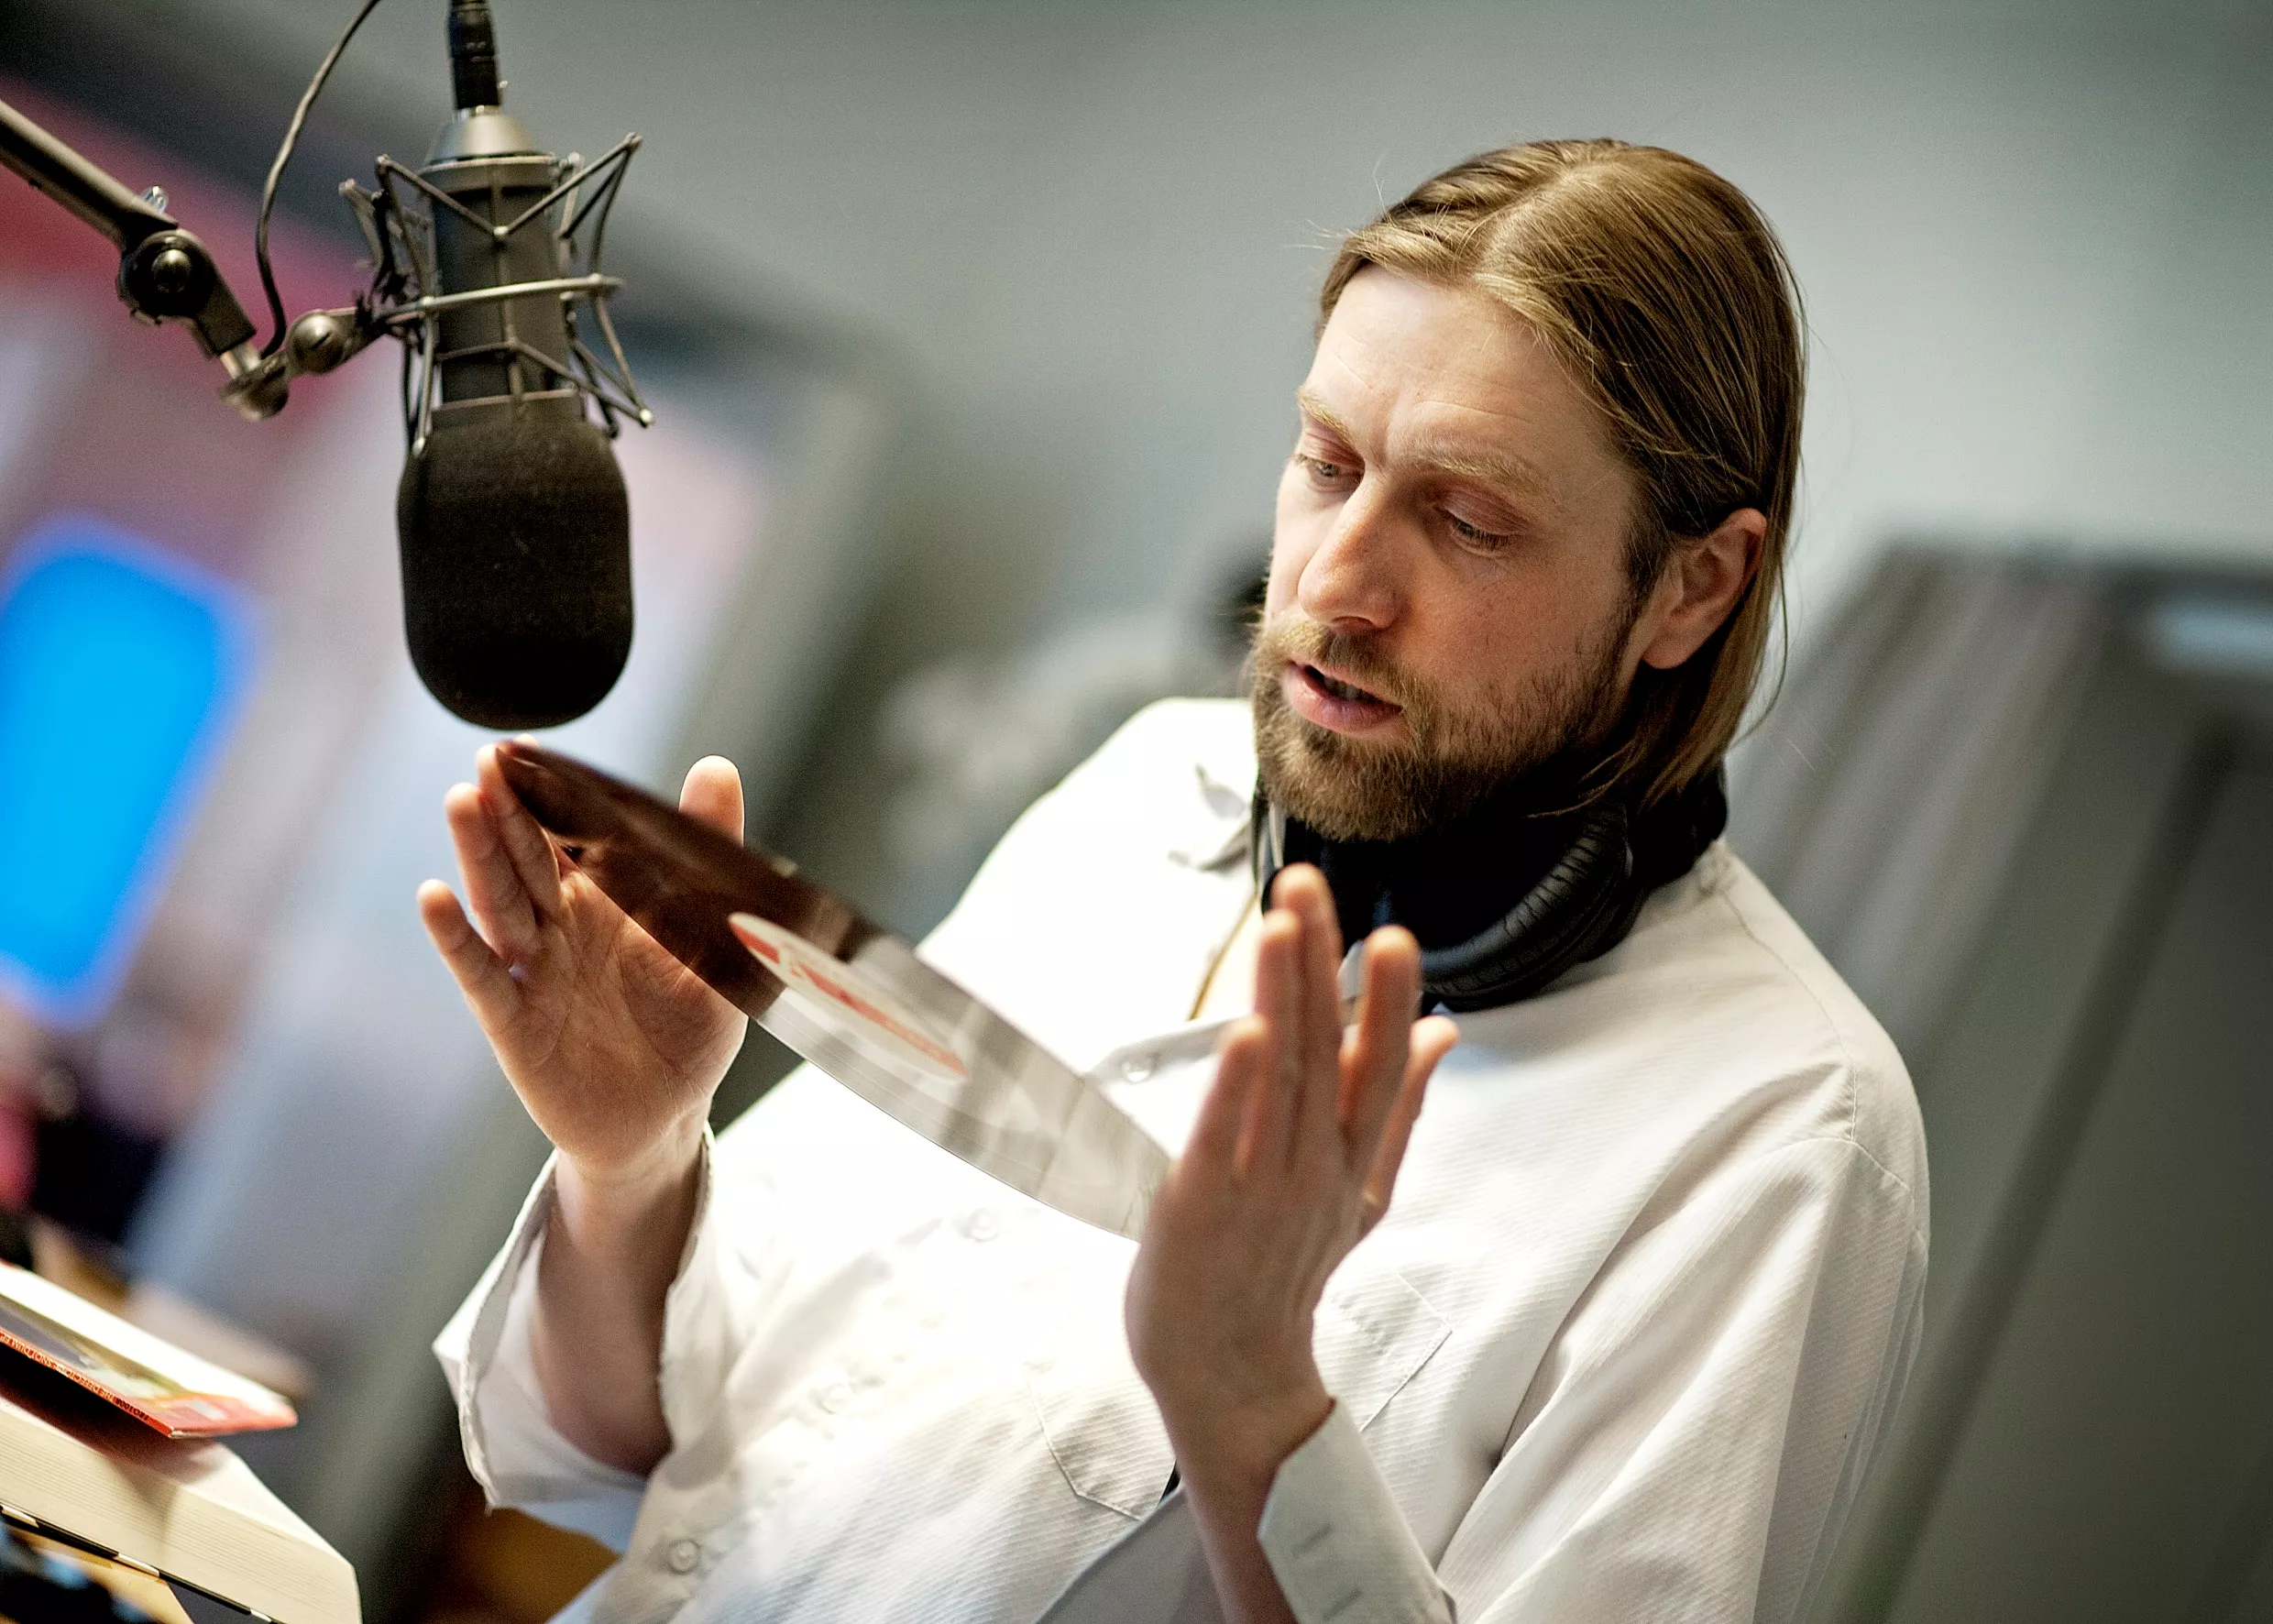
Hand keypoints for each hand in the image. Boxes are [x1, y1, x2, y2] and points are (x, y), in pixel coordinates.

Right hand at [418, 745, 748, 1181]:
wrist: (667, 1116)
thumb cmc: (687, 1025)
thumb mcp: (716, 936)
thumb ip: (708, 854)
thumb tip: (717, 768)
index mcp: (607, 898)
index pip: (572, 832)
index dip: (553, 791)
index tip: (532, 746)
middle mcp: (560, 925)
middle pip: (528, 857)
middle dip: (508, 807)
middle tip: (492, 759)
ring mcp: (533, 970)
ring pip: (500, 902)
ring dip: (479, 854)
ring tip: (462, 802)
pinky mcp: (514, 1022)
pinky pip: (482, 975)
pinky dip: (457, 939)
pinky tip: (434, 898)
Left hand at [1126, 862, 1458, 1492]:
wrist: (1231, 1374)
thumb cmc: (1284, 1271)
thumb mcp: (1362, 1189)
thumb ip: (1401, 1107)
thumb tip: (1446, 1031)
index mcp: (1351, 1155)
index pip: (1380, 1063)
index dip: (1389, 999)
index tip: (1393, 935)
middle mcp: (1314, 1165)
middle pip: (1325, 1051)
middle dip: (1319, 964)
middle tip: (1311, 885)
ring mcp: (1260, 1187)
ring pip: (1279, 1079)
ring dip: (1281, 997)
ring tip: (1282, 925)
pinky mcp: (1200, 1208)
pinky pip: (1222, 1141)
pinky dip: (1235, 1089)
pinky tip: (1245, 1032)